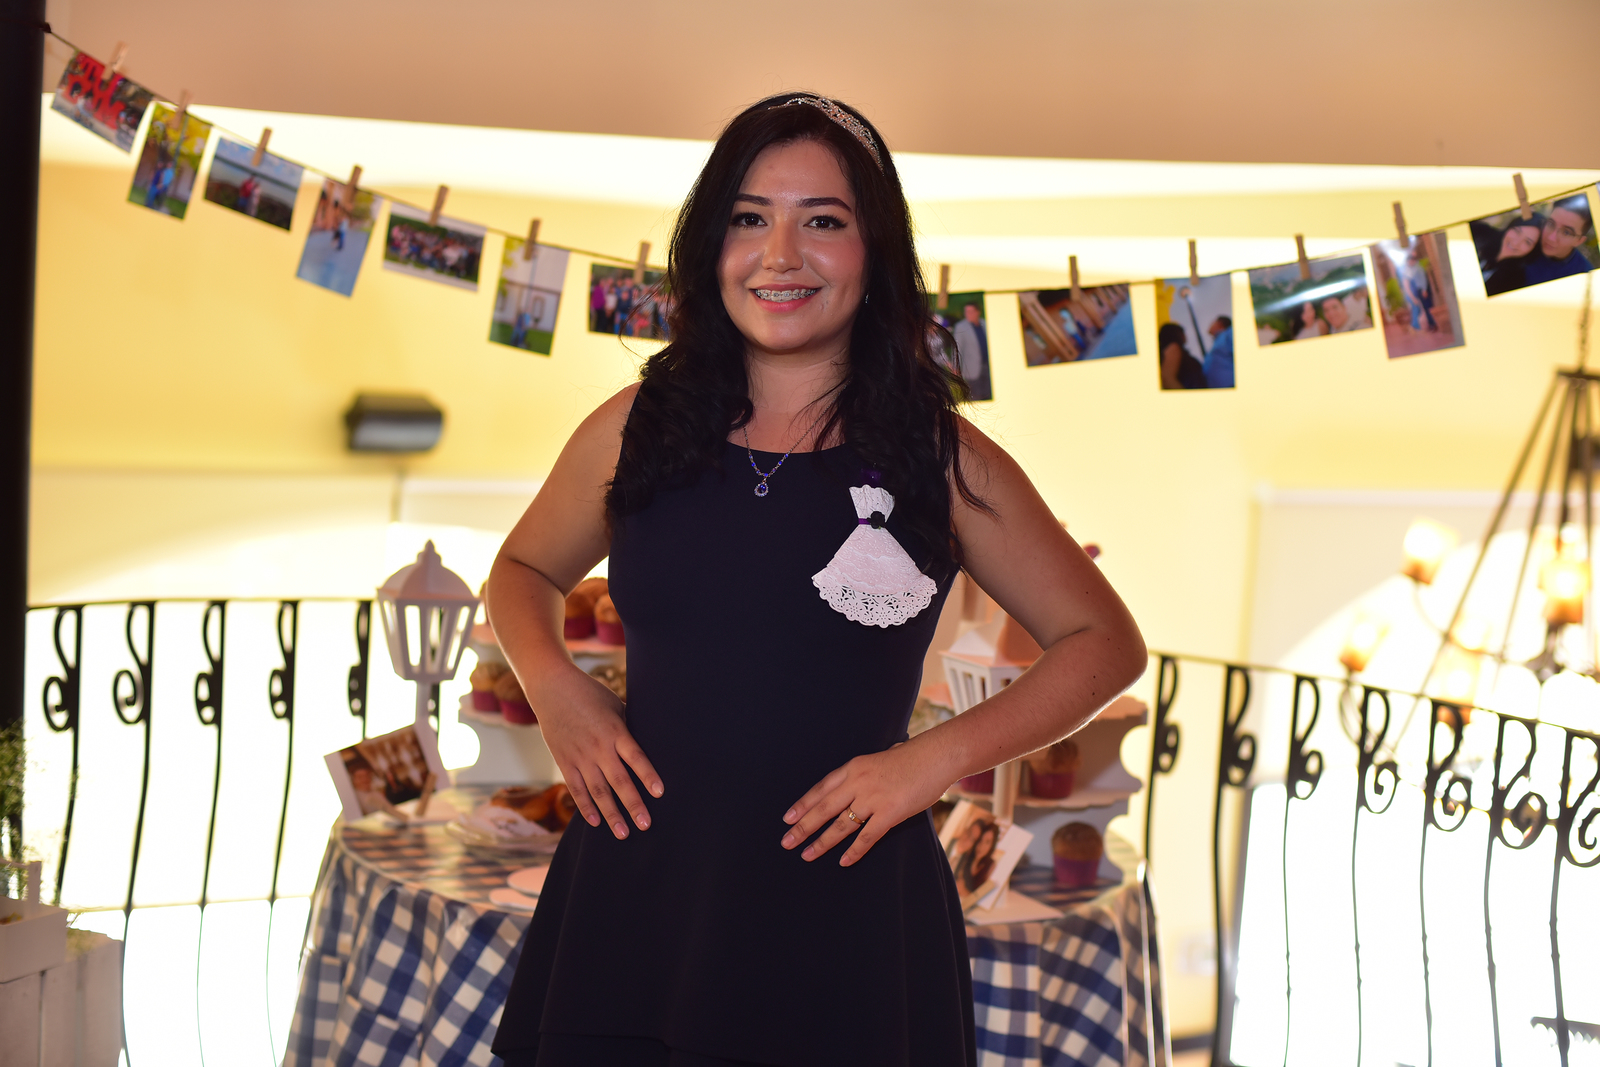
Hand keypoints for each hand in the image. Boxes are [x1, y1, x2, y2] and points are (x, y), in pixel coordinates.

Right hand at [532, 667, 661, 839]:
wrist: (552, 689)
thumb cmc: (590, 694)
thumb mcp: (615, 705)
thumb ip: (629, 727)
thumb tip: (651, 741)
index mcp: (615, 730)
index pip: (635, 757)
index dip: (648, 775)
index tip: (660, 793)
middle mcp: (598, 747)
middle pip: (619, 781)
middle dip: (633, 805)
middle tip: (646, 825)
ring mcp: (579, 756)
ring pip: (598, 791)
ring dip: (611, 814)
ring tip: (624, 833)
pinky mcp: (564, 761)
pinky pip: (576, 789)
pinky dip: (586, 807)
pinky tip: (596, 823)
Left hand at [779, 745, 947, 865]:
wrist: (937, 756)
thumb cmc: (912, 757)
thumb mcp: (880, 758)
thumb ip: (865, 773)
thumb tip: (856, 782)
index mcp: (854, 767)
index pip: (821, 788)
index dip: (803, 804)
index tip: (787, 818)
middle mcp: (858, 782)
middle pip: (823, 808)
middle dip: (803, 826)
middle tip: (786, 842)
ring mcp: (873, 798)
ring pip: (840, 825)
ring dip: (822, 842)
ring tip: (806, 855)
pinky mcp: (890, 813)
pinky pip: (867, 836)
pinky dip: (854, 851)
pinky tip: (843, 862)